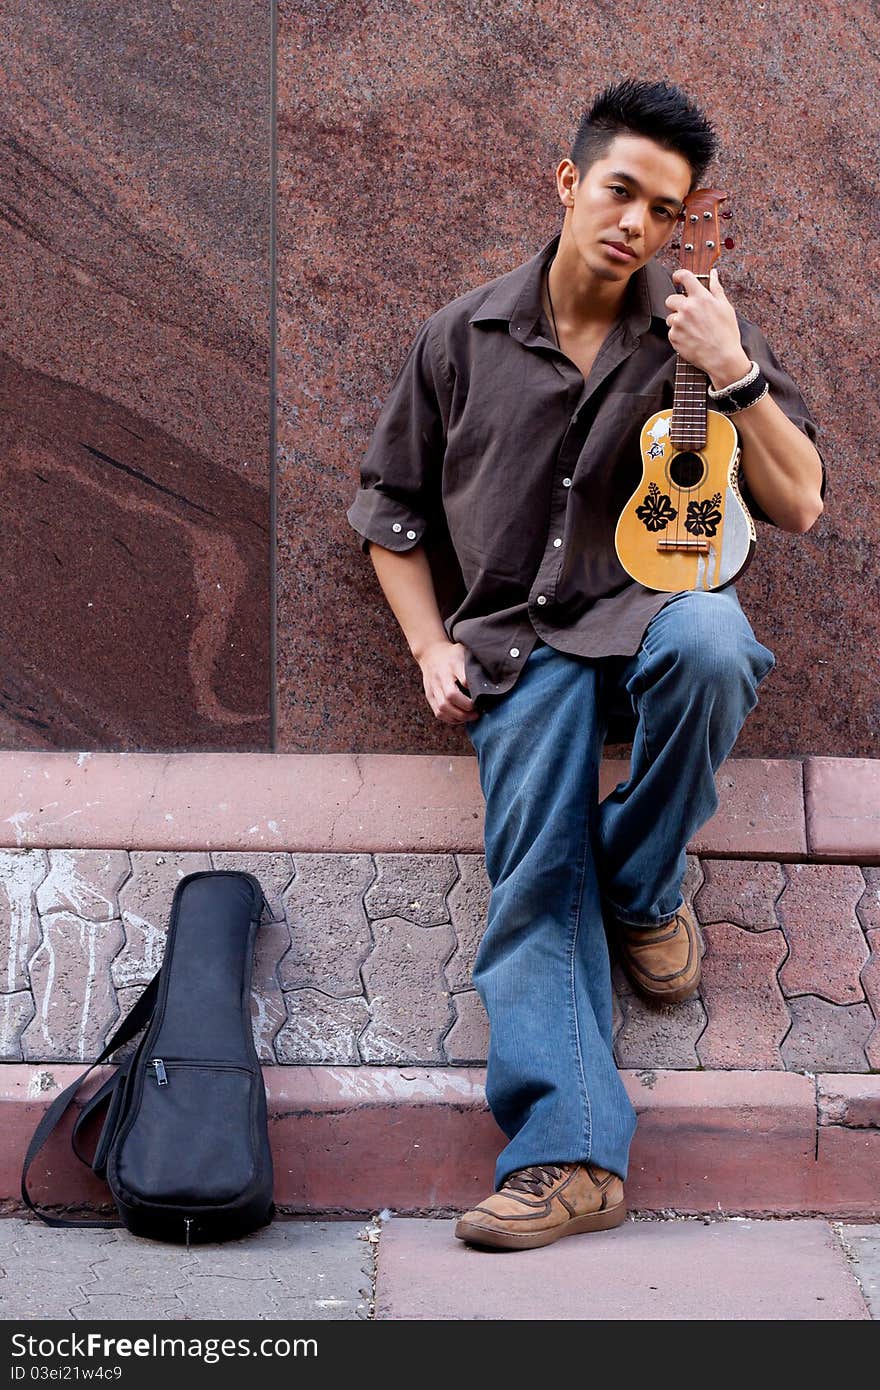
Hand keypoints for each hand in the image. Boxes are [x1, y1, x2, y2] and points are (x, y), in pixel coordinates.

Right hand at [417, 639, 479, 724]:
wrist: (430, 653)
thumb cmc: (452, 655)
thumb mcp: (465, 652)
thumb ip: (475, 665)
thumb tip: (490, 681)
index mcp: (453, 663)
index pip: (464, 678)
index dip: (474, 690)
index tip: (483, 697)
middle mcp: (441, 676)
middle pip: (451, 696)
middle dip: (466, 708)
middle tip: (478, 712)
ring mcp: (433, 687)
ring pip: (443, 707)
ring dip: (459, 716)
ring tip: (471, 717)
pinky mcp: (429, 695)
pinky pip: (438, 712)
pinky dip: (450, 719)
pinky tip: (460, 718)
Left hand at [664, 268, 750, 388]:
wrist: (722, 357)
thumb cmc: (727, 333)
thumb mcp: (725, 307)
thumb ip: (716, 288)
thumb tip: (713, 273)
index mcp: (701, 297)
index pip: (684, 276)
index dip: (678, 275)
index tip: (677, 278)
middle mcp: (687, 308)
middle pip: (671, 299)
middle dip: (677, 305)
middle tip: (688, 314)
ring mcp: (679, 323)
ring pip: (670, 317)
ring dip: (678, 322)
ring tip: (693, 330)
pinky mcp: (673, 337)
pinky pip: (671, 332)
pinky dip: (678, 335)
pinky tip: (691, 339)